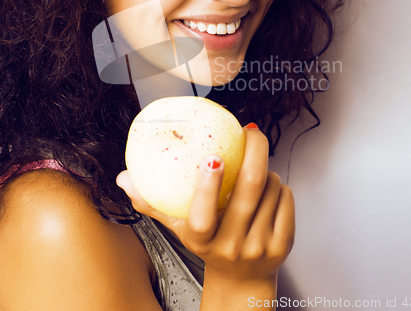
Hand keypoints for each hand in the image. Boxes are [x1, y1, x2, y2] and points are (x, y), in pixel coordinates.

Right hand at [117, 125, 294, 284]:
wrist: (242, 279)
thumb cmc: (209, 245)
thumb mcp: (179, 227)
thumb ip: (152, 203)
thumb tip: (124, 179)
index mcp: (201, 240)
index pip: (202, 214)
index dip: (208, 185)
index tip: (212, 158)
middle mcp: (230, 246)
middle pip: (250, 188)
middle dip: (255, 150)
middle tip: (250, 131)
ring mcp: (259, 246)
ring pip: (271, 187)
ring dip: (266, 169)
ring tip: (255, 170)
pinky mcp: (283, 244)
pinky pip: (286, 197)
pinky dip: (279, 185)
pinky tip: (269, 190)